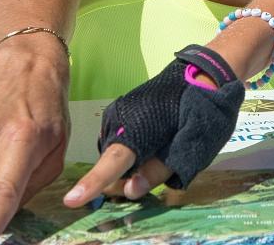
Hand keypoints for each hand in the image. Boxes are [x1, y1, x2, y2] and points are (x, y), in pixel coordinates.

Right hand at [63, 45, 243, 206]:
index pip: (110, 165)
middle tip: (161, 167)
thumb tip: (130, 189)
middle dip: (127, 176)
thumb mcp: (189, 149)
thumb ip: (158, 171)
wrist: (203, 74)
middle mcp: (118, 121)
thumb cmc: (201, 113)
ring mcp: (117, 113)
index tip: (70, 200)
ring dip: (131, 162)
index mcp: (136, 131)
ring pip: (115, 154)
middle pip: (111, 164)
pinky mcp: (121, 111)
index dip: (91, 185)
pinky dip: (132, 149)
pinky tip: (155, 140)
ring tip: (163, 146)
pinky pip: (119, 141)